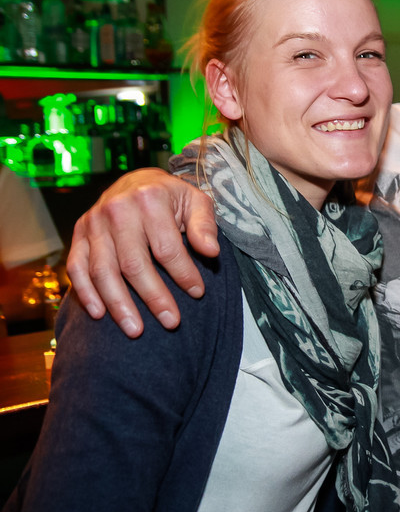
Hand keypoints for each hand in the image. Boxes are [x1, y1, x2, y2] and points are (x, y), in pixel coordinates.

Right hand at [66, 168, 218, 336]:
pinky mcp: (78, 234)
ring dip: (119, 304)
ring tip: (136, 330)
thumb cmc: (171, 197)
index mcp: (149, 199)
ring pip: (104, 271)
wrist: (136, 181)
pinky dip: (86, 292)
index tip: (198, 293)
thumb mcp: (195, 201)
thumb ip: (204, 225)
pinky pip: (77, 267)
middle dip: (154, 297)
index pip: (167, 247)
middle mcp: (116, 210)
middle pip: (134, 264)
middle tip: (172, 322)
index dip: (183, 273)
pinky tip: (100, 314)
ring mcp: (93, 223)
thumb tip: (211, 252)